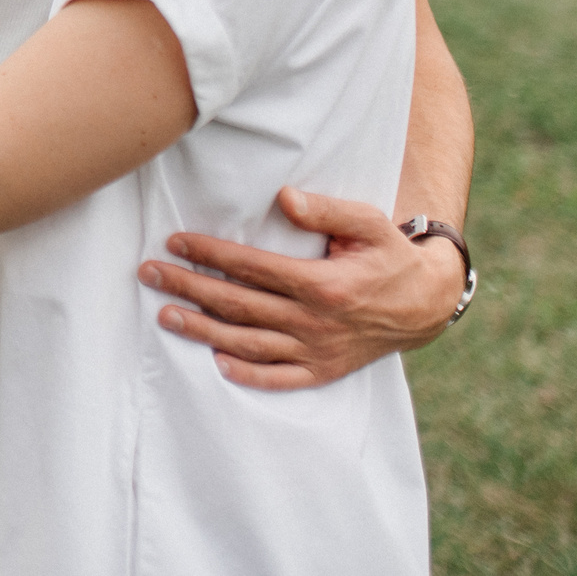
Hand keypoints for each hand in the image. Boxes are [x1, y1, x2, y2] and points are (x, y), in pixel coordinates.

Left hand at [138, 188, 463, 389]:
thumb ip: (326, 209)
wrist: (426, 303)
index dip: (210, 253)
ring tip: (165, 315)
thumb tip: (284, 197)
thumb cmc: (390, 254)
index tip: (175, 241)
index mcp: (322, 284)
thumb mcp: (368, 223)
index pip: (251, 267)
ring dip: (203, 330)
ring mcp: (317, 351)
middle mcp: (314, 322)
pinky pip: (279, 379)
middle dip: (189, 287)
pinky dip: (246, 374)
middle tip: (150, 274)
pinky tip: (216, 363)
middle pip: (238, 304)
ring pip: (248, 343)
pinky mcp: (323, 371)